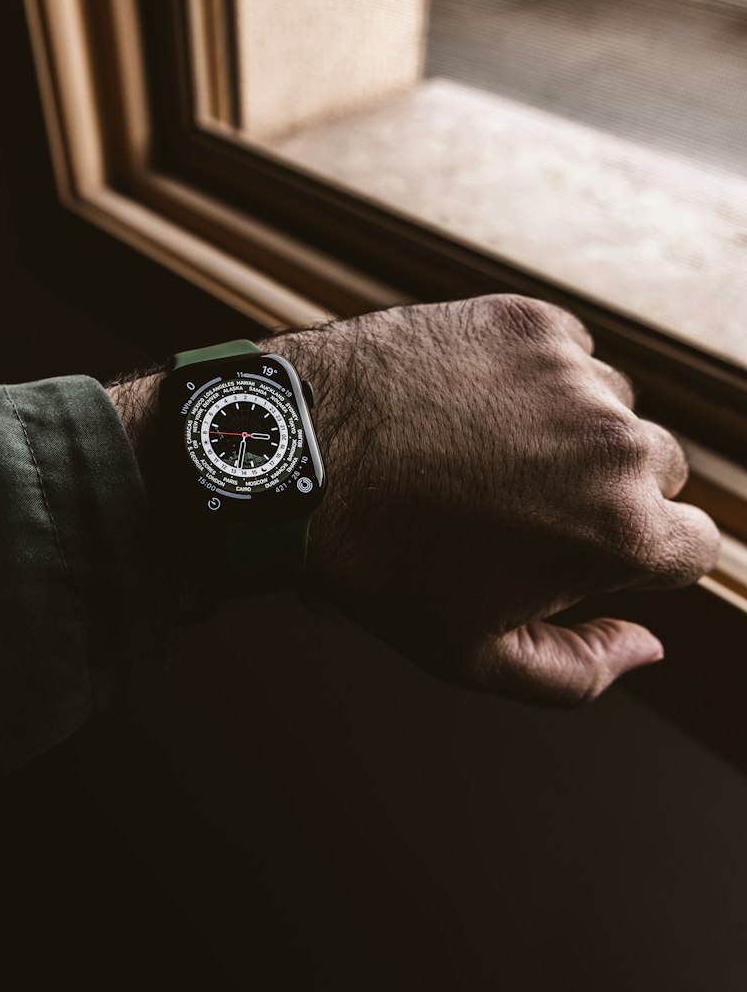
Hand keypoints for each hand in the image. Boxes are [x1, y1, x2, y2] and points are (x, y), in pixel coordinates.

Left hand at [264, 296, 719, 705]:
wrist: (295, 458)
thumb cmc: (379, 566)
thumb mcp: (474, 656)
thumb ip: (581, 670)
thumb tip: (650, 646)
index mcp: (620, 531)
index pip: (696, 546)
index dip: (645, 558)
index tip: (588, 552)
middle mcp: (616, 443)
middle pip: (659, 471)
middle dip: (608, 493)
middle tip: (522, 507)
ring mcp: (572, 373)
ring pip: (614, 407)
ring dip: (575, 430)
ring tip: (487, 454)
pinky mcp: (528, 320)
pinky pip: (568, 353)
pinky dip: (535, 378)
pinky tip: (471, 407)